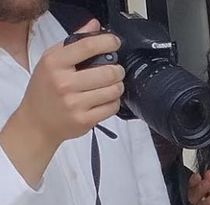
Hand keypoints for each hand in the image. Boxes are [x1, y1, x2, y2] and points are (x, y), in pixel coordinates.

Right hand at [0, 26, 123, 186]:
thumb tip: (94, 25)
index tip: (115, 42)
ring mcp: (75, 103)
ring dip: (117, 86)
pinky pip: (112, 107)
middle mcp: (64, 82)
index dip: (107, 42)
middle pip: (108, 72)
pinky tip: (105, 99)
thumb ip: (74, 42)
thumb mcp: (52, 60)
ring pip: (113, 90)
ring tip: (111, 85)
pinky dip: (114, 102)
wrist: (37, 121)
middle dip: (117, 70)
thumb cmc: (46, 87)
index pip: (87, 46)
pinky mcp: (85, 119)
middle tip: (116, 70)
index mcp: (54, 63)